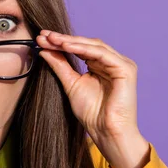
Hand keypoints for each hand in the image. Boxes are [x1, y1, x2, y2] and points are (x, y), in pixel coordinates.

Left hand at [37, 30, 149, 167]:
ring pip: (94, 46)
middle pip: (86, 44)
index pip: (80, 48)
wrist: (105, 131)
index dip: (61, 43)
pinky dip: (83, 49)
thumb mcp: (70, 84)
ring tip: (52, 39)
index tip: (41, 39)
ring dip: (71, 41)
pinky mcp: (125, 69)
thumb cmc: (92, 113)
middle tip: (44, 36)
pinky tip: (67, 46)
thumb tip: (44, 49)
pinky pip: (102, 54)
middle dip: (63, 39)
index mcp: (102, 65)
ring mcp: (121, 64)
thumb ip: (60, 65)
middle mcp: (113, 62)